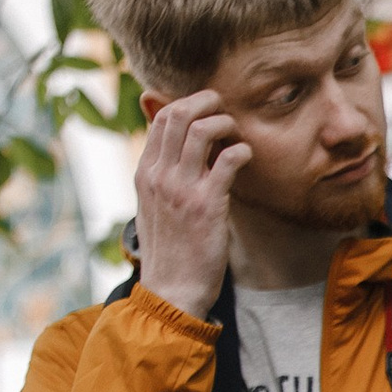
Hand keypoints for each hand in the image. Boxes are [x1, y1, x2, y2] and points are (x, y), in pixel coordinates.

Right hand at [133, 90, 248, 317]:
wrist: (172, 290)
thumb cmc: (171, 251)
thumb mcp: (154, 208)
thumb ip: (163, 178)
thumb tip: (178, 153)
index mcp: (144, 173)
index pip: (160, 119)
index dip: (187, 105)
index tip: (208, 111)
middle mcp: (159, 175)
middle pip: (177, 114)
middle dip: (206, 102)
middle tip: (225, 109)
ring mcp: (181, 189)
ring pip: (201, 129)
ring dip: (226, 123)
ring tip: (237, 134)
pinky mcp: (207, 205)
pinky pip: (227, 160)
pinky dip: (242, 150)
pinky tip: (247, 157)